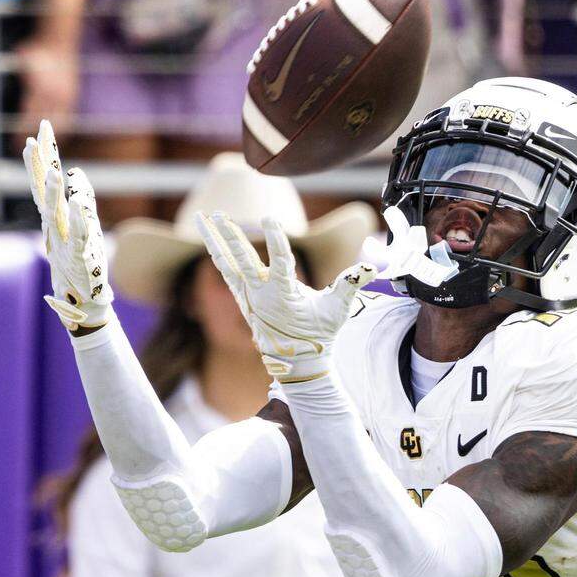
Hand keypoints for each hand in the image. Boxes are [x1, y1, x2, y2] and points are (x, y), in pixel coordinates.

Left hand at [13, 37, 78, 150]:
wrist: (60, 42)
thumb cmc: (38, 50)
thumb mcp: (23, 58)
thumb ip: (20, 74)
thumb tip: (1, 79)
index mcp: (42, 88)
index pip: (30, 116)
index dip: (22, 132)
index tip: (15, 145)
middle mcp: (55, 95)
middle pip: (43, 124)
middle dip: (34, 140)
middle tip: (23, 154)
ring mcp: (66, 97)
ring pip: (59, 125)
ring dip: (50, 140)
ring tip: (41, 155)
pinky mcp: (72, 98)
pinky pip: (68, 120)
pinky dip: (62, 132)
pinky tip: (55, 142)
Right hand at [23, 119, 112, 330]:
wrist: (85, 303)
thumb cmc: (83, 263)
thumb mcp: (82, 226)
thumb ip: (80, 198)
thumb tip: (76, 172)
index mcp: (55, 220)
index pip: (44, 184)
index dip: (41, 161)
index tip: (37, 134)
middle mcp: (56, 228)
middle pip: (44, 192)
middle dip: (40, 166)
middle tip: (34, 139)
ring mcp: (65, 242)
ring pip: (57, 214)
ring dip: (54, 194)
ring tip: (55, 173)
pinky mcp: (80, 257)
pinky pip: (79, 236)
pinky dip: (78, 221)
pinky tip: (77, 205)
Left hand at [194, 212, 376, 381]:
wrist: (297, 362)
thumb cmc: (319, 334)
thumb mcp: (337, 311)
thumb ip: (350, 285)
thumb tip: (373, 268)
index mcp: (284, 295)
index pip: (280, 261)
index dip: (275, 239)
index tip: (268, 218)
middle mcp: (261, 295)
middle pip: (242, 259)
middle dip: (230, 236)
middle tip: (218, 214)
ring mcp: (248, 297)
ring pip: (226, 263)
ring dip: (213, 240)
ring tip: (203, 218)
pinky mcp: (243, 299)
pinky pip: (226, 272)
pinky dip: (218, 255)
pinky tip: (211, 241)